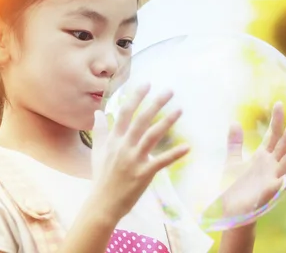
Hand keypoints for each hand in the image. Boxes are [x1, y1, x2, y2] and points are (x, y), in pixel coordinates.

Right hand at [90, 84, 189, 220]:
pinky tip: (187, 147)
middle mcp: (124, 146)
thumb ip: (100, 130)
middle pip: (141, 120)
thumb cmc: (101, 176)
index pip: (125, 113)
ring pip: (152, 136)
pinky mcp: (143, 174)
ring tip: (180, 110)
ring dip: (167, 122)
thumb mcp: (98, 151)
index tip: (146, 84)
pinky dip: (174, 154)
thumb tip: (98, 112)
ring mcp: (134, 160)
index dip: (136, 97)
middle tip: (169, 90)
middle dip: (155, 104)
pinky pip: (161, 161)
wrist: (103, 202)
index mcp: (114, 140)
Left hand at [218, 102, 285, 218]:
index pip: (273, 136)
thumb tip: (235, 123)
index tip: (280, 104)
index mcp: (262, 158)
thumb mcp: (232, 161)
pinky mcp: (270, 191)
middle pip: (284, 144)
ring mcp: (272, 177)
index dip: (277, 121)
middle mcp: (271, 166)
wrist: (230, 210)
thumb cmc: (233, 188)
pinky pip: (284, 182)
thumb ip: (234, 143)